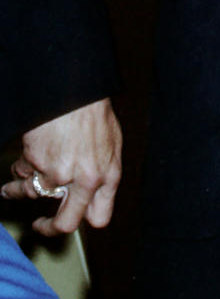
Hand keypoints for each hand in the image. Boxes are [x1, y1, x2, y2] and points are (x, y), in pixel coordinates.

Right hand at [0, 99, 121, 234]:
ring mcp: (60, 173)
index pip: (99, 217)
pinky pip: (24, 172)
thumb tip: (91, 195)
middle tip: (39, 225)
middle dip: (49, 229)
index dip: (82, 221)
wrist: (77, 89)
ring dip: (18, 192)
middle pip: (65, 224)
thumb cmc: (94, 112)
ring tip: (8, 190)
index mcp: (108, 175)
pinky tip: (18, 162)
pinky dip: (19, 168)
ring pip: (34, 194)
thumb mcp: (111, 143)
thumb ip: (102, 172)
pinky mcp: (38, 162)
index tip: (68, 220)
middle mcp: (86, 180)